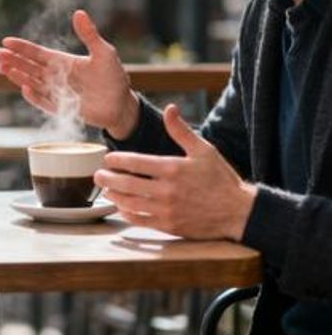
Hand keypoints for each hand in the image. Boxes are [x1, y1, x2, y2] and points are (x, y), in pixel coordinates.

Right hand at [0, 9, 139, 137]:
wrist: (121, 105)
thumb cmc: (113, 77)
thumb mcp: (104, 52)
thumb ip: (89, 34)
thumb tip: (79, 12)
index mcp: (63, 62)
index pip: (37, 53)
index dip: (22, 48)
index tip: (6, 41)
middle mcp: (56, 76)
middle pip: (30, 67)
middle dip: (14, 60)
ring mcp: (57, 93)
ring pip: (32, 82)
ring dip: (18, 75)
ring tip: (3, 68)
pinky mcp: (60, 108)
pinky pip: (44, 102)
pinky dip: (34, 96)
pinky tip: (25, 87)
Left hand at [94, 104, 255, 240]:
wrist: (238, 211)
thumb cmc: (220, 178)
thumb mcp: (203, 150)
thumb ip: (181, 130)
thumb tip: (170, 108)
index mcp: (173, 168)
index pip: (134, 162)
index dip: (116, 160)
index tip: (107, 158)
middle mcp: (167, 190)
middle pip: (126, 184)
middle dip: (107, 179)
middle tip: (97, 175)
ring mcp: (167, 210)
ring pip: (130, 203)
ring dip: (114, 196)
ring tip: (106, 191)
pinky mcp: (169, 226)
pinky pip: (140, 220)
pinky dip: (127, 214)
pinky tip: (122, 208)